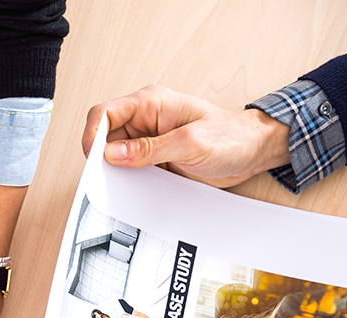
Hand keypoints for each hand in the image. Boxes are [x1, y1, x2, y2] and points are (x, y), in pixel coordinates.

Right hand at [82, 85, 290, 186]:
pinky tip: (135, 186)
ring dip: (114, 170)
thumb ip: (149, 149)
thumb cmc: (231, 137)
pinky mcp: (152, 157)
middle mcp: (146, 119)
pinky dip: (126, 179)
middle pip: (104, 136)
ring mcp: (148, 139)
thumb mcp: (190, 143)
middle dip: (101, 157)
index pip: (105, 113)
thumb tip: (113, 154)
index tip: (95, 159)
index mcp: (151, 103)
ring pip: (112, 154)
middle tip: (108, 176)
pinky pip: (128, 168)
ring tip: (126, 182)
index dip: (93, 135)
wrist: (253, 151)